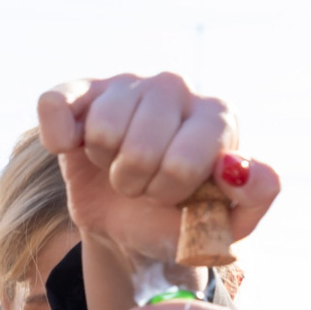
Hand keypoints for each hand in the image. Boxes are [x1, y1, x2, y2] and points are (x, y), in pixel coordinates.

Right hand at [36, 73, 277, 309]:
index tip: (176, 195)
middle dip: (138, 184)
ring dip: (107, 167)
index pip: (183, 161)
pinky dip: (58, 135)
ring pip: (102, 131)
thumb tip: (238, 166)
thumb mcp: (227, 224)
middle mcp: (176, 87)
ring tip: (121, 169)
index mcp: (219, 116)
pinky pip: (55, 102)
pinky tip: (72, 147)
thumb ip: (255, 196)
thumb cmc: (182, 220)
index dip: (170, 192)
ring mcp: (127, 83)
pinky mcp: (80, 90)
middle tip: (146, 186)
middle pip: (140, 149)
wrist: (133, 226)